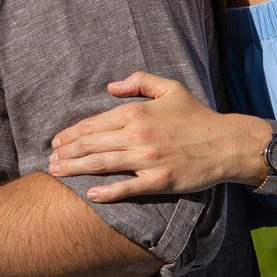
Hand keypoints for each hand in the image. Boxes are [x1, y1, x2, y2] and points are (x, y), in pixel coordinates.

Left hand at [47, 74, 261, 200]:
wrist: (226, 143)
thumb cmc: (198, 116)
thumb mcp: (171, 88)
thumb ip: (139, 82)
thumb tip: (111, 86)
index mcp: (137, 113)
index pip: (93, 124)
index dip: (71, 134)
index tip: (57, 142)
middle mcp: (138, 136)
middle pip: (91, 146)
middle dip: (66, 153)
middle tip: (50, 161)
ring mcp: (147, 160)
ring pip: (101, 165)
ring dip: (75, 170)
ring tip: (57, 174)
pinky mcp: (158, 181)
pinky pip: (125, 189)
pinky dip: (106, 193)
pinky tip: (89, 194)